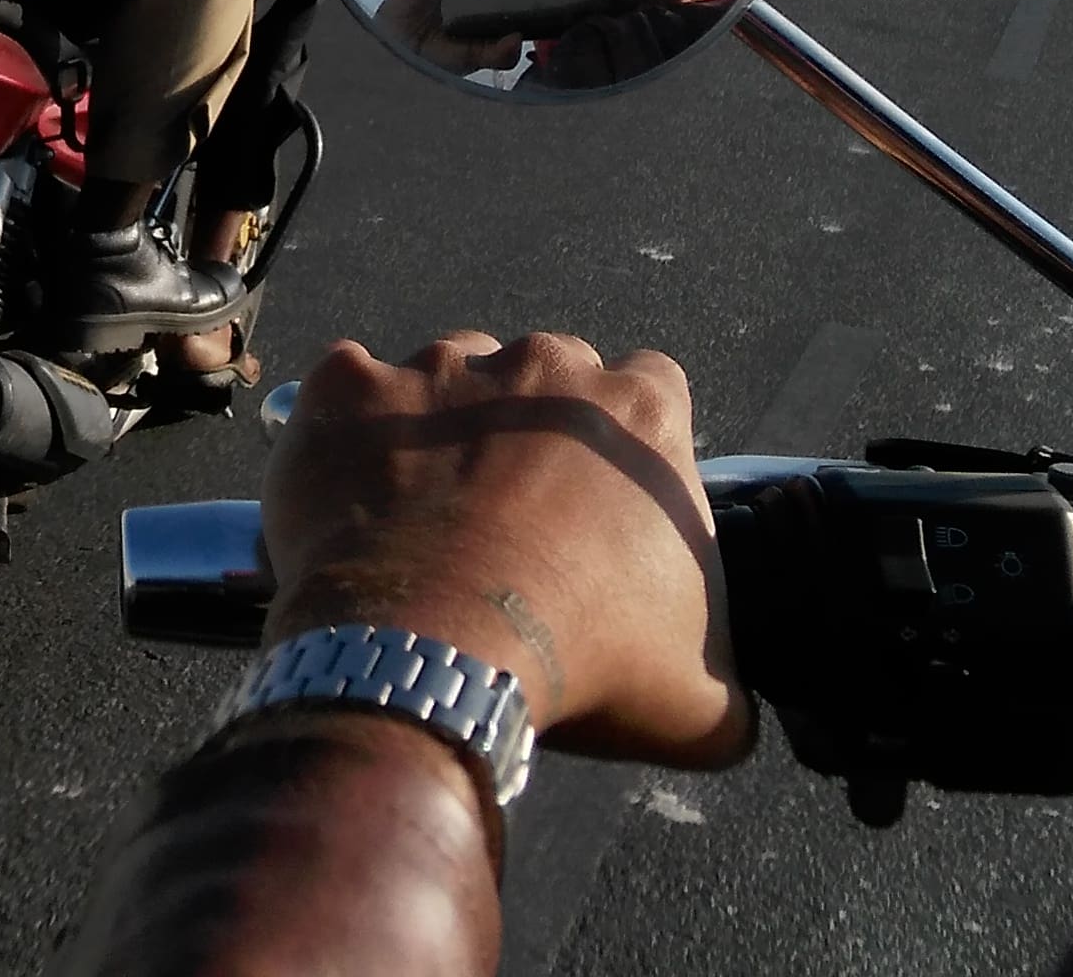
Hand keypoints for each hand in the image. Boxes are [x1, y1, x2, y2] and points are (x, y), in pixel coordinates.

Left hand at [261, 331, 749, 766]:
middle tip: (512, 514)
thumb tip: (728, 710)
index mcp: (643, 412)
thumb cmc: (580, 665)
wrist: (433, 656)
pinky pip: (346, 388)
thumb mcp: (700, 702)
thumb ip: (725, 679)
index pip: (654, 389)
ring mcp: (439, 368)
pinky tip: (351, 497)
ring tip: (427, 513)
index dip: (627, 445)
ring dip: (441, 425)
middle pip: (549, 371)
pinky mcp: (349, 390)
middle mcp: (544, 364)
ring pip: (447, 375)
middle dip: (534, 428)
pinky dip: (344, 433)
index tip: (604, 500)